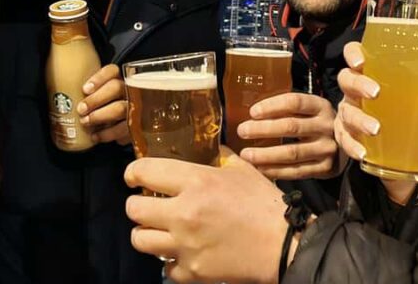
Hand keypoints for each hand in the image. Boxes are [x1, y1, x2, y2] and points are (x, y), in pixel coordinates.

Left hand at [76, 64, 130, 144]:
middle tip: (81, 110)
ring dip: (100, 116)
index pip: (112, 71)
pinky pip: (126, 129)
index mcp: (119, 79)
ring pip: (121, 108)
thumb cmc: (105, 107)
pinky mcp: (138, 124)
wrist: (128, 125)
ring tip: (86, 123)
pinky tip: (96, 136)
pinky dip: (109, 134)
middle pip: (116, 88)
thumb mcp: (98, 95)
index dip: (99, 78)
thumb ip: (88, 92)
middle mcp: (129, 90)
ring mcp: (136, 106)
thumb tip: (60, 91)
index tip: (84, 89)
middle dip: (96, 99)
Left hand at [125, 147, 285, 283]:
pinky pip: (165, 267)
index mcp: (195, 182)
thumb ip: (219, 156)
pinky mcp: (191, 271)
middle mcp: (183, 213)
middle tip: (147, 203)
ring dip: (147, 232)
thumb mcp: (243, 169)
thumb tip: (207, 146)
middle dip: (137, 204)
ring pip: (140, 240)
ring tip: (159, 229)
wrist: (284, 245)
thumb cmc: (265, 204)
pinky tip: (182, 251)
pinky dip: (170, 260)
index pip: (144, 172)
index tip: (134, 176)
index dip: (133, 172)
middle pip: (133, 209)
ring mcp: (184, 245)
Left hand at [236, 92, 342, 179]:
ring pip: (292, 152)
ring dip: (265, 155)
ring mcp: (327, 148)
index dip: (272, 106)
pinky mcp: (326, 168)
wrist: (348, 144)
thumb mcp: (309, 110)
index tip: (252, 112)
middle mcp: (327, 126)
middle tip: (242, 131)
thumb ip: (288, 109)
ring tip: (246, 154)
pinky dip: (275, 171)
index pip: (295, 102)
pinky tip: (259, 169)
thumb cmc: (316, 123)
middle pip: (291, 127)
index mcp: (320, 106)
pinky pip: (297, 171)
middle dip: (263, 129)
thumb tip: (252, 114)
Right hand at [334, 42, 417, 202]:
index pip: (354, 54)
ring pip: (346, 112)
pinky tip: (363, 152)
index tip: (362, 61)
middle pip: (346, 80)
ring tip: (375, 129)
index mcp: (369, 74)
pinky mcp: (346, 136)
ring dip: (359, 120)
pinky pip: (344, 140)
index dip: (353, 53)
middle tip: (375, 93)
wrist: (398, 150)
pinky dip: (352, 146)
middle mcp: (354, 91)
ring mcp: (347, 113)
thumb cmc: (405, 112)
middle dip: (358, 85)